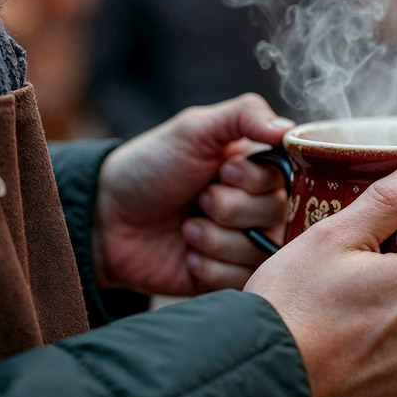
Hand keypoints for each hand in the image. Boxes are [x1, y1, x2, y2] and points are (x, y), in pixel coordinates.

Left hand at [93, 94, 294, 295]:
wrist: (106, 219)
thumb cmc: (150, 167)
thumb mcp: (194, 128)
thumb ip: (245, 114)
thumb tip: (290, 128)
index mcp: (259, 170)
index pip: (288, 181)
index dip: (252, 181)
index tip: (221, 171)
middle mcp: (260, 207)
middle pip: (276, 218)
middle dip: (227, 209)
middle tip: (197, 200)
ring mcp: (247, 246)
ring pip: (260, 252)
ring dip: (213, 239)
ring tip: (185, 228)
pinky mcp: (230, 279)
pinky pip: (242, 281)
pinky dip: (208, 268)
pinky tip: (186, 254)